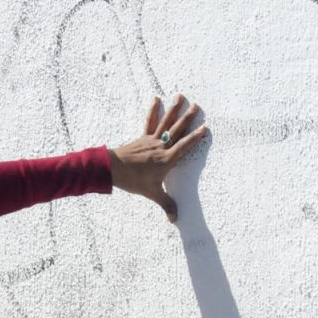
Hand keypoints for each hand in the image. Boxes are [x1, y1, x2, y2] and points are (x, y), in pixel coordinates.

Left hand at [107, 94, 209, 223]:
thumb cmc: (133, 180)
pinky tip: (156, 99)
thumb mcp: (152, 193)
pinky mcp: (142, 138)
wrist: (112, 169)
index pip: (184, 146)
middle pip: (177, 130)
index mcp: (167, 159)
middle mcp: (161, 147)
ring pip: (165, 123)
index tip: (205, 129)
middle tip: (197, 106)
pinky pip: (150, 122)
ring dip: (174, 110)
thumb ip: (166, 204)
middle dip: (188, 118)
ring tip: (181, 96)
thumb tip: (174, 220)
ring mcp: (151, 140)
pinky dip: (153, 111)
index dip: (195, 138)